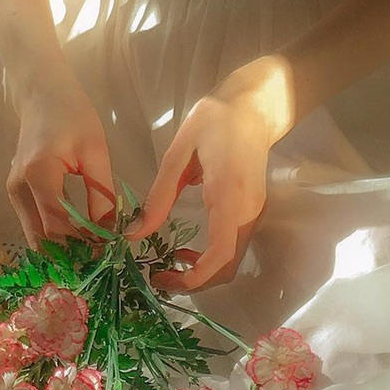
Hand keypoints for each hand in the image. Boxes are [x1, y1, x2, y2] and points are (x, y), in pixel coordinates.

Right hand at [7, 75, 115, 248]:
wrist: (42, 93)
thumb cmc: (72, 114)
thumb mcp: (95, 152)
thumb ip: (101, 194)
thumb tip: (109, 232)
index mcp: (39, 175)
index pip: (59, 226)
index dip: (82, 246)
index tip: (107, 255)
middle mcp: (18, 188)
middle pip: (41, 239)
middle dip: (69, 257)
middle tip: (98, 264)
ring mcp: (13, 192)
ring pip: (34, 236)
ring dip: (60, 250)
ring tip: (90, 255)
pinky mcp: (16, 191)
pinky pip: (33, 224)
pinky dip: (52, 236)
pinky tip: (75, 239)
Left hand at [126, 56, 292, 291]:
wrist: (254, 107)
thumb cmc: (214, 120)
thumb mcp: (178, 152)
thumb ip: (159, 195)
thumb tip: (135, 234)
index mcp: (229, 196)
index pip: (220, 253)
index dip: (195, 277)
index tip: (164, 278)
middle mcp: (247, 212)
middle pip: (228, 267)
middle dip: (194, 282)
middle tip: (159, 277)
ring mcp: (254, 213)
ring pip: (232, 261)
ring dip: (202, 272)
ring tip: (168, 265)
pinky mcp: (252, 212)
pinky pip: (233, 247)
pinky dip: (210, 259)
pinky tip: (186, 250)